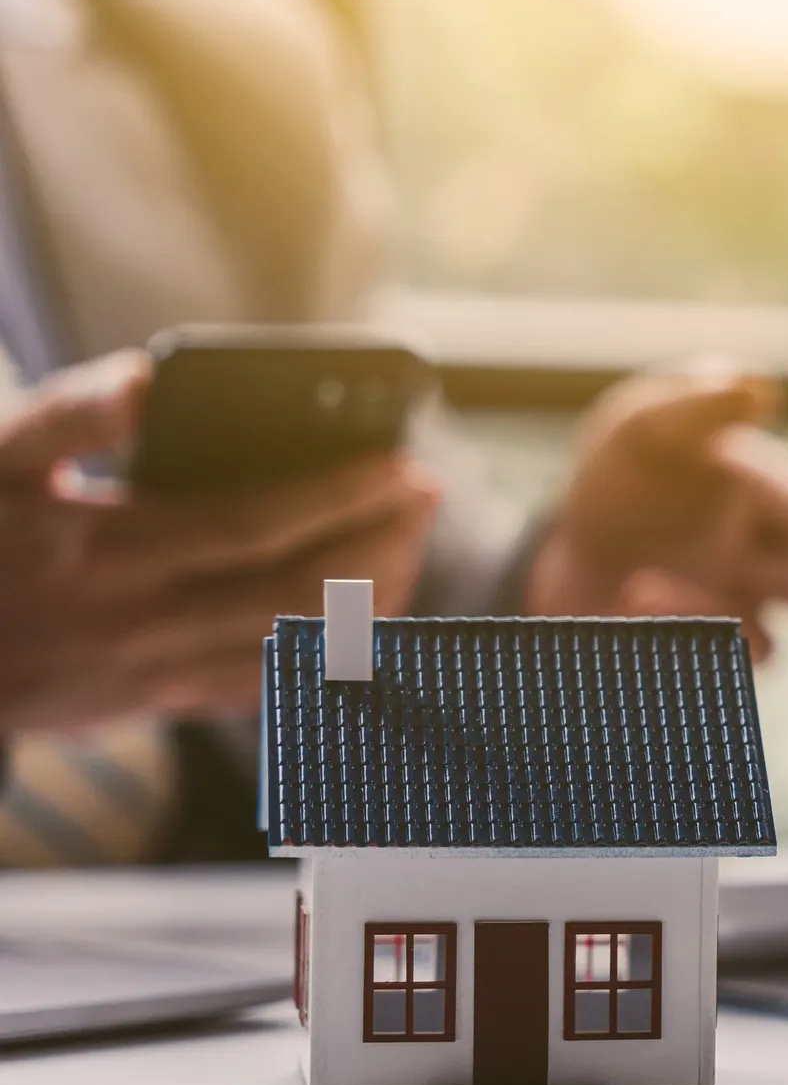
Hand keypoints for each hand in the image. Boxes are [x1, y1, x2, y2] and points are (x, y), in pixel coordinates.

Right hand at [0, 351, 440, 731]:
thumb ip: (67, 415)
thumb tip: (145, 381)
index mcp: (108, 551)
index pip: (254, 527)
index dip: (338, 497)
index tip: (400, 464)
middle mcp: (141, 622)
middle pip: (297, 594)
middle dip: (378, 543)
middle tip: (424, 494)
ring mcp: (153, 674)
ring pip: (296, 648)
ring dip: (370, 596)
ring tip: (408, 541)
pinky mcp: (156, 703)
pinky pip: (269, 685)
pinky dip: (331, 649)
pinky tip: (367, 606)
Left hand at [525, 364, 787, 656]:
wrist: (577, 532)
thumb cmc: (636, 464)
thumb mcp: (650, 418)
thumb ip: (699, 400)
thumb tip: (757, 384)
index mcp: (777, 500)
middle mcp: (771, 566)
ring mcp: (735, 617)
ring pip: (763, 643)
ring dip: (728, 625)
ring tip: (651, 585)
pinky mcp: (691, 655)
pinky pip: (698, 664)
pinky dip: (669, 636)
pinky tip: (633, 593)